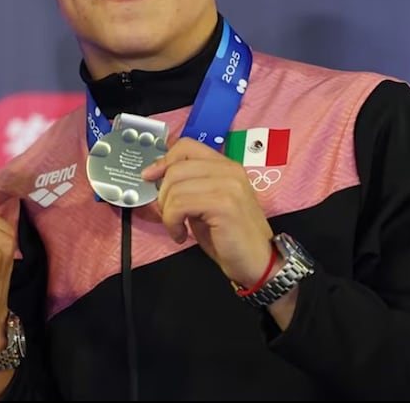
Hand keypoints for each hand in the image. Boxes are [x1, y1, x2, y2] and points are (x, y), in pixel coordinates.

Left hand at [141, 138, 274, 286]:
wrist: (259, 262)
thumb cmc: (231, 237)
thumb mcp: (205, 204)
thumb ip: (189, 186)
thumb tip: (157, 177)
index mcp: (226, 167)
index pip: (187, 146)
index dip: (163, 160)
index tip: (150, 177)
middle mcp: (230, 171)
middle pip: (176, 167)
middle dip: (162, 194)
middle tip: (169, 215)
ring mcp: (229, 186)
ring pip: (175, 187)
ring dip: (167, 212)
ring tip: (176, 228)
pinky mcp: (224, 204)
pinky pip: (180, 204)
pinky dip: (172, 222)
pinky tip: (180, 235)